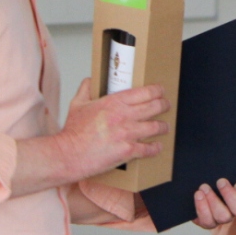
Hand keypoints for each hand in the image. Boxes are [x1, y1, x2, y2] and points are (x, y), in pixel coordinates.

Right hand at [54, 79, 169, 179]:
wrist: (69, 153)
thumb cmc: (73, 132)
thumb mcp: (77, 104)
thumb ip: (86, 89)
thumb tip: (90, 80)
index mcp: (114, 102)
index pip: (145, 92)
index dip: (157, 91)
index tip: (161, 91)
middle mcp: (124, 116)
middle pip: (155, 107)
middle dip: (164, 105)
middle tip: (166, 106)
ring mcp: (127, 134)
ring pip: (156, 127)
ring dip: (163, 127)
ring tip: (164, 127)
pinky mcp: (128, 151)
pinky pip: (149, 148)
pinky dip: (155, 147)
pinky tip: (157, 146)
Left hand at [192, 178, 235, 228]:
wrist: (208, 188)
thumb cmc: (223, 175)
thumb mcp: (233, 171)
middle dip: (230, 196)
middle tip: (220, 181)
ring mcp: (224, 218)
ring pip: (223, 217)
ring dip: (213, 201)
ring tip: (204, 187)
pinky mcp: (209, 222)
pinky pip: (207, 221)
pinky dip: (201, 207)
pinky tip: (198, 194)